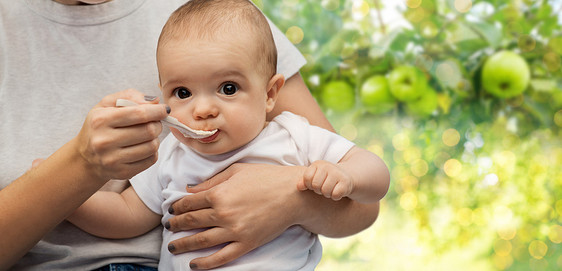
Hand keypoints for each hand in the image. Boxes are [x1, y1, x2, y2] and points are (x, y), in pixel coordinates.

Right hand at [74, 89, 168, 181]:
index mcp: (101, 120)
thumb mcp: (107, 104)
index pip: (139, 114)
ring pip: (152, 146)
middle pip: (149, 131)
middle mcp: (104, 141)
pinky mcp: (122, 172)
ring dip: (155, 138)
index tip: (164, 110)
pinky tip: (143, 147)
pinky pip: (151, 160)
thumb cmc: (100, 126)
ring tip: (147, 135)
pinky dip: (152, 152)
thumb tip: (155, 101)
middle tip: (154, 122)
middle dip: (157, 124)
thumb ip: (130, 96)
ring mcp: (112, 159)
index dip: (157, 111)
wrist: (85, 157)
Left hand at [165, 163, 307, 269]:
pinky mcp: (246, 243)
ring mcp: (235, 230)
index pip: (189, 203)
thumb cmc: (266, 177)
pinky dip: (205, 263)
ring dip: (183, 244)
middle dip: (176, 225)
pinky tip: (193, 265)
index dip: (177, 207)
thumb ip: (211, 180)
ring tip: (173, 246)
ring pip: (201, 241)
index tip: (172, 210)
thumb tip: (189, 189)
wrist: (293, 194)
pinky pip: (221, 257)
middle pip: (191, 222)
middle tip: (168, 226)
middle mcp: (223, 213)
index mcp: (219, 193)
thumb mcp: (236, 170)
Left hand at [297, 160, 352, 200]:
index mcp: (318, 164)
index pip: (307, 178)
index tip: (314, 185)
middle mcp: (328, 166)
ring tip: (330, 189)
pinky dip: (335, 197)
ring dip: (327, 194)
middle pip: (316, 186)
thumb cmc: (326, 179)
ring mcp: (337, 173)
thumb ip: (304, 181)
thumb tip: (298, 187)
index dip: (309, 185)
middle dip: (318, 190)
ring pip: (325, 191)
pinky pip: (335, 195)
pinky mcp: (346, 182)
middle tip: (323, 188)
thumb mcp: (314, 177)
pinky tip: (337, 192)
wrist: (346, 177)